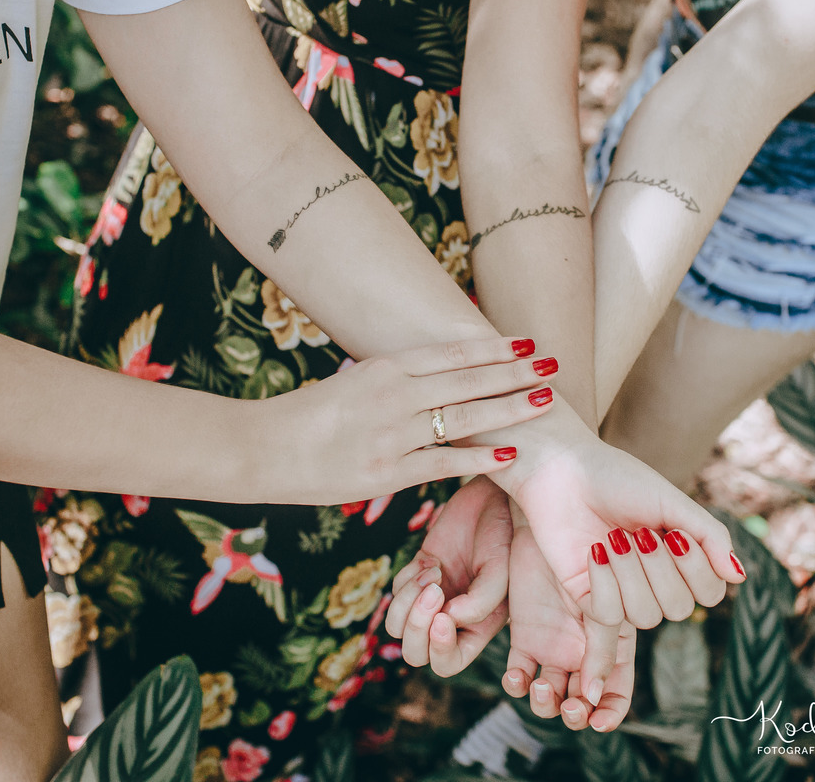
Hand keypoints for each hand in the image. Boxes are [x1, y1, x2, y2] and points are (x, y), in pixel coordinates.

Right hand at [276, 337, 558, 503]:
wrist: (263, 450)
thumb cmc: (308, 418)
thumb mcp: (354, 385)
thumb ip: (395, 382)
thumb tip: (436, 378)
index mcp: (385, 368)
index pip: (452, 354)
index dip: (493, 348)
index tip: (526, 342)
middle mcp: (394, 395)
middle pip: (467, 381)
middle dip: (514, 373)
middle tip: (551, 365)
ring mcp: (392, 435)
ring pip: (464, 419)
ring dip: (509, 409)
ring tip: (543, 401)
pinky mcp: (387, 473)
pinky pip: (444, 463)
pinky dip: (479, 459)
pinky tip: (509, 454)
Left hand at [385, 476, 511, 675]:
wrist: (491, 499)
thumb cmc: (504, 537)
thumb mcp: (502, 571)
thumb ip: (480, 603)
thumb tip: (448, 620)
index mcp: (477, 629)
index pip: (448, 663)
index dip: (440, 649)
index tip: (443, 617)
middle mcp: (452, 619)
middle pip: (416, 653)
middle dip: (417, 627)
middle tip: (434, 591)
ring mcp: (431, 598)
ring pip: (397, 626)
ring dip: (407, 601)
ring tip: (432, 573)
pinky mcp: (416, 575)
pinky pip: (394, 592)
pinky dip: (406, 578)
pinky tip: (431, 560)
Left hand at [502, 418, 742, 615]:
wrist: (564, 468)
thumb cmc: (618, 479)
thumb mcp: (672, 503)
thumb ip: (710, 537)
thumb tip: (739, 576)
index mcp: (678, 559)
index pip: (710, 593)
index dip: (698, 570)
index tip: (676, 532)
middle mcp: (652, 580)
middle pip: (678, 609)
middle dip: (661, 569)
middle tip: (640, 533)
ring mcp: (619, 590)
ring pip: (645, 616)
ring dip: (632, 574)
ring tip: (614, 537)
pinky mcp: (585, 595)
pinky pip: (608, 614)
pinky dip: (606, 582)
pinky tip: (596, 550)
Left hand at [503, 526, 635, 731]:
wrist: (560, 493)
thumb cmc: (605, 526)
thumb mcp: (618, 580)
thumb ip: (617, 629)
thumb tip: (600, 691)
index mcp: (619, 640)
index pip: (619, 693)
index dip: (610, 713)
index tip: (597, 719)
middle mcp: (586, 646)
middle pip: (584, 703)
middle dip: (576, 714)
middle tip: (571, 703)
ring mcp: (553, 640)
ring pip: (549, 695)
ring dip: (545, 705)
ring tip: (541, 688)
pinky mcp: (523, 630)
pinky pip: (518, 672)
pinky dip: (516, 683)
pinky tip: (517, 675)